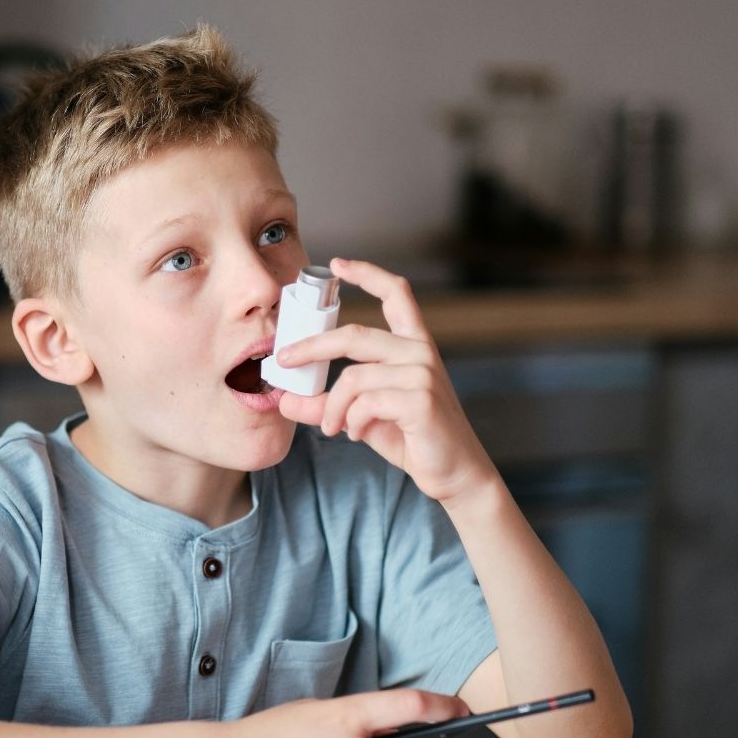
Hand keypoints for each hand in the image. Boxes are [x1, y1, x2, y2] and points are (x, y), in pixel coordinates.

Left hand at [276, 257, 493, 504]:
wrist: (454, 473)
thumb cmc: (412, 438)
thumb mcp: (363, 417)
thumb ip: (327, 404)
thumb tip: (283, 400)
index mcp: (413, 345)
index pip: (396, 294)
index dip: (367, 273)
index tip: (337, 265)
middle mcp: (420, 352)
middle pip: (354, 334)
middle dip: (311, 347)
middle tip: (284, 361)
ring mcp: (423, 374)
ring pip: (353, 377)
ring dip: (333, 407)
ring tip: (332, 427)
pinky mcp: (420, 400)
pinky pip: (366, 402)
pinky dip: (352, 422)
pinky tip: (357, 434)